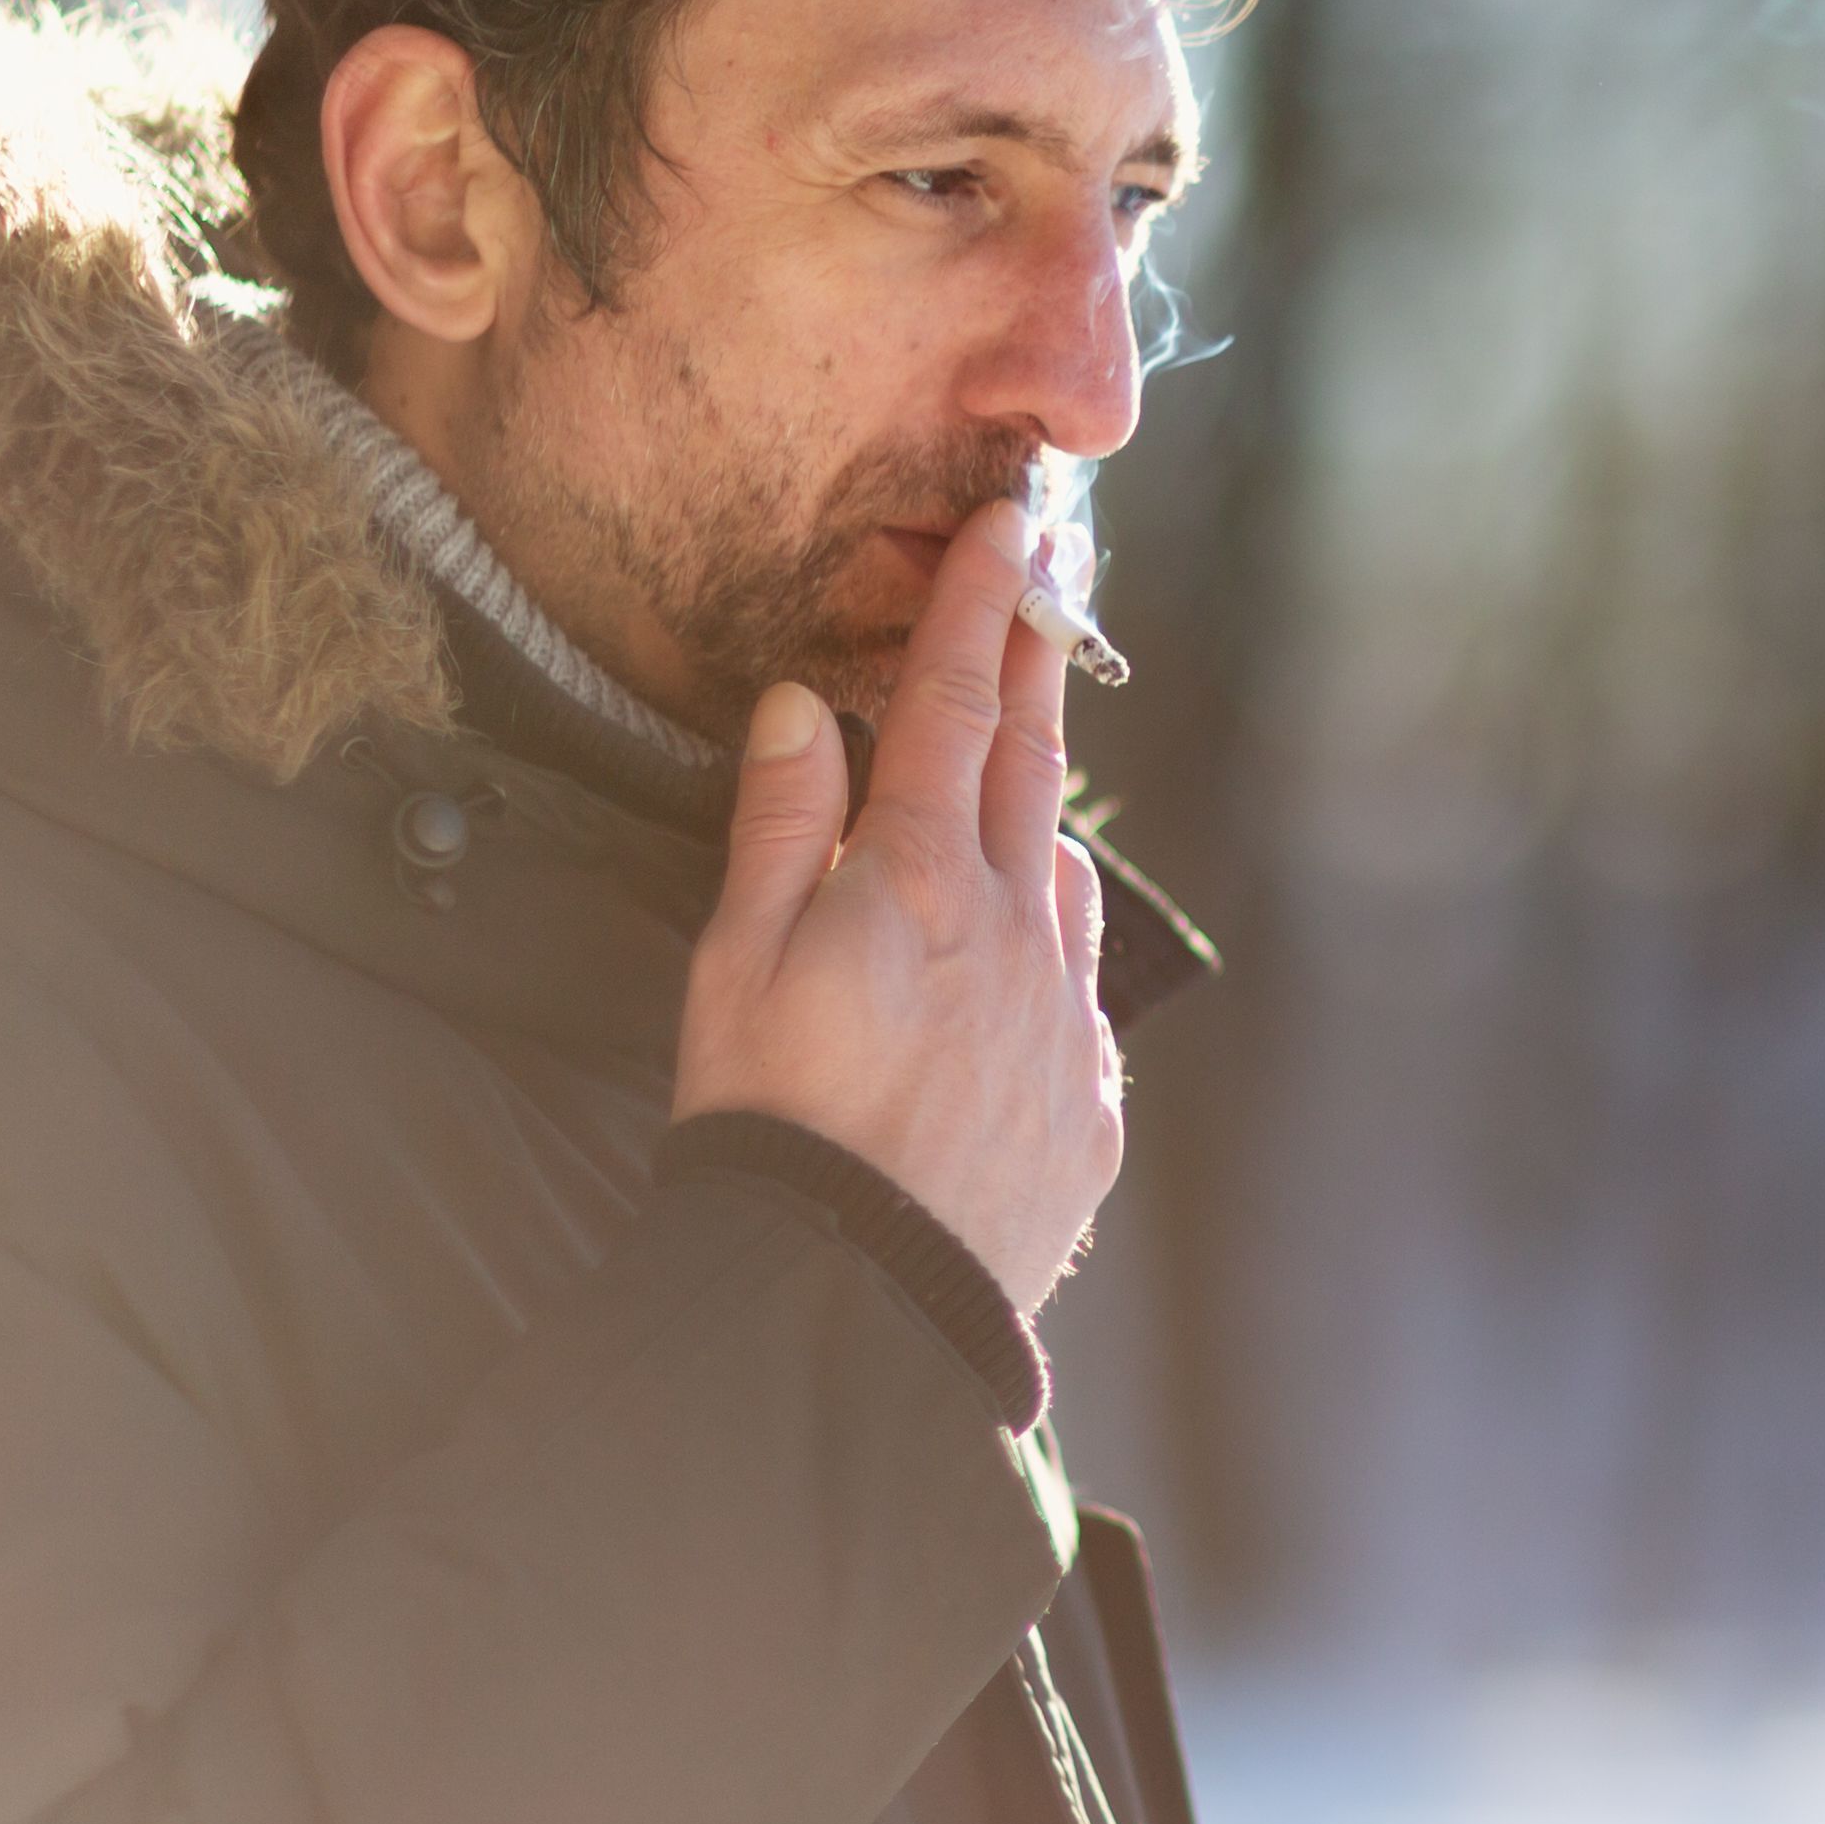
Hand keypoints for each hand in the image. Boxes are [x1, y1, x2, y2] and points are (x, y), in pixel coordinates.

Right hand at [673, 499, 1119, 1299]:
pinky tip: (1022, 948)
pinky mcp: (1087, 1101)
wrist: (856, 1297)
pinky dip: (1050, 941)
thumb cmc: (771, 1126)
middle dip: (1038, 667)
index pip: (956, 706)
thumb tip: (808, 704)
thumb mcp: (737, 963)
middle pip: (1033, 767)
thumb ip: (781, 827)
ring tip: (1027, 762)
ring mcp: (1064, 1018)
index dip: (981, 607)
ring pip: (1066, 874)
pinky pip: (1077, 988)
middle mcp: (1017, 932)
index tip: (1011, 525)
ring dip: (1046, 808)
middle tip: (1051, 585)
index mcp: (921, 882)